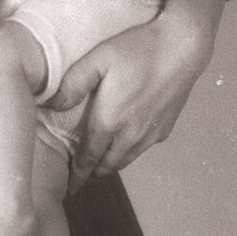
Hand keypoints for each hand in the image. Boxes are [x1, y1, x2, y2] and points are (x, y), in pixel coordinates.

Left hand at [45, 10, 212, 192]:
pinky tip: (127, 141)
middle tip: (82, 178)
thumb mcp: (99, 58)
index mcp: (110, 120)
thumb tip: (54, 106)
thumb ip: (74, 83)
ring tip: (101, 163)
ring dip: (112, 163)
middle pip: (108, 164)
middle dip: (93, 172)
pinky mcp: (165, 129)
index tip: (70, 187)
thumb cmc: (137, 50)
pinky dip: (130, 151)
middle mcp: (130, 134)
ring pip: (126, 159)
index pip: (89, 156)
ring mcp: (151, 134)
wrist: (182, 48)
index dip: (78, 173)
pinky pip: (143, 148)